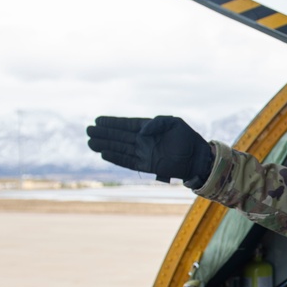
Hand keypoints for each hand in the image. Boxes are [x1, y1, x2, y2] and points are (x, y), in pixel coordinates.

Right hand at [86, 116, 213, 186]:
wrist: (198, 157)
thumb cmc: (187, 137)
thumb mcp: (174, 123)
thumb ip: (157, 123)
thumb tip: (142, 131)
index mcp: (148, 128)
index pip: (126, 125)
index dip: (112, 123)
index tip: (98, 120)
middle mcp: (143, 141)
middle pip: (119, 137)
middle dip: (104, 134)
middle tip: (88, 131)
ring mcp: (144, 153)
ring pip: (121, 149)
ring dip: (106, 146)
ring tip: (91, 142)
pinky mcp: (147, 165)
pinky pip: (128, 162)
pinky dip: (116, 158)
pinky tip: (104, 154)